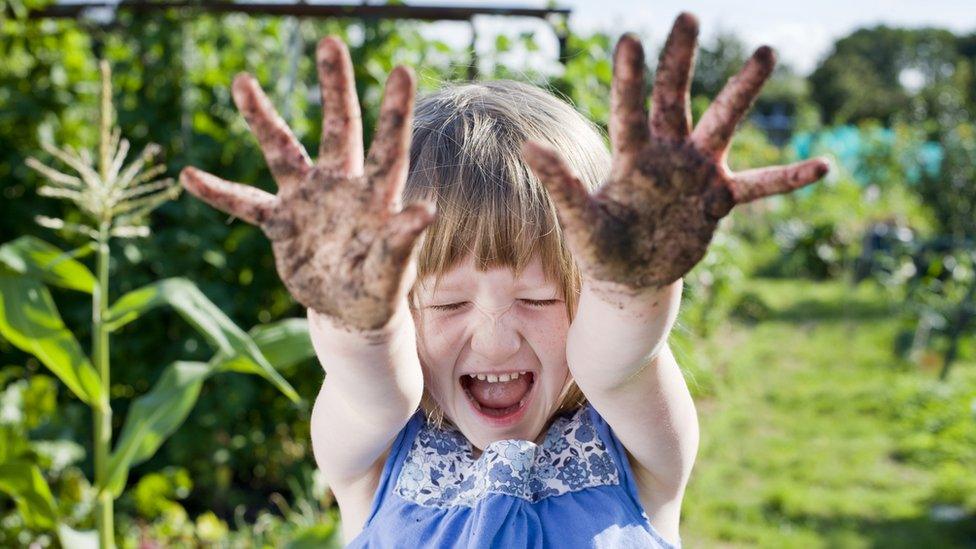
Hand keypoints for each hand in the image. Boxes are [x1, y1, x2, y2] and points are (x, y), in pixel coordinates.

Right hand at [180, 37, 434, 331]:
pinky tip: (189, 176)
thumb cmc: (379, 287)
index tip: (402, 69)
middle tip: (330, 42)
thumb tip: (426, 211)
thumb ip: (402, 242)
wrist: (350, 310)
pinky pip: (245, 203)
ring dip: (263, 119)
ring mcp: (308, 200)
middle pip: (337, 128)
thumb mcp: (391, 270)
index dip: (395, 112)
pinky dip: (219, 193)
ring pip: (283, 151)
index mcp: (375, 196)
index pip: (388, 147)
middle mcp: (341, 186)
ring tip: (242, 81)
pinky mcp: (281, 223)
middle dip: (334, 87)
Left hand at [522, 13, 828, 292]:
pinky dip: (788, 179)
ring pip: (722, 125)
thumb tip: (528, 147)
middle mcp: (666, 154)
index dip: (629, 78)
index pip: (628, 110)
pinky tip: (824, 166)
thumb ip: (561, 185)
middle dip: (680, 61)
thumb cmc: (600, 246)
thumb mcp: (579, 221)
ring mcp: (696, 173)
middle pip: (674, 99)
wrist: (630, 276)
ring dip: (741, 91)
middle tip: (688, 16)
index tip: (630, 38)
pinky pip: (759, 186)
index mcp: (630, 157)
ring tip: (763, 52)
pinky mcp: (718, 200)